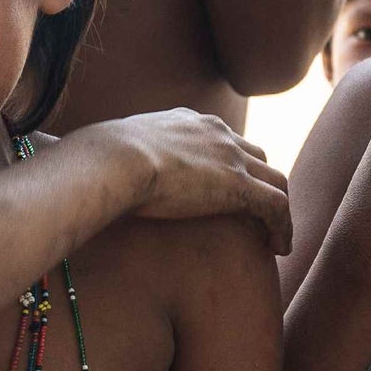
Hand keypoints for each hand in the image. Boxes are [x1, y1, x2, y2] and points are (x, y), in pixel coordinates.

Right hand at [91, 108, 290, 254]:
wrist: (113, 159)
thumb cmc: (99, 159)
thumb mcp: (108, 150)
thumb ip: (113, 157)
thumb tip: (86, 169)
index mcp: (186, 122)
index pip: (219, 138)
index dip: (227, 163)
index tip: (224, 186)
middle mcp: (216, 133)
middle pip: (254, 155)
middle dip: (259, 180)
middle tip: (255, 212)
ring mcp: (232, 158)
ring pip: (274, 180)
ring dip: (276, 206)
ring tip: (273, 234)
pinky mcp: (241, 186)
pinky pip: (277, 207)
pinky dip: (283, 226)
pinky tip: (280, 248)